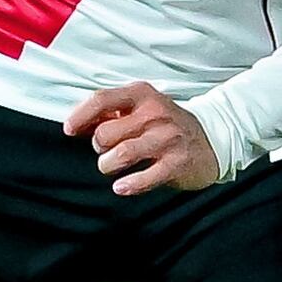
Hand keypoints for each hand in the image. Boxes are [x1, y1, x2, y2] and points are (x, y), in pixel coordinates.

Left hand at [64, 81, 221, 195]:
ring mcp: (167, 139)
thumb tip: (77, 124)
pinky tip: (122, 186)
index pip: (101, 99)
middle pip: (105, 133)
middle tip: (107, 150)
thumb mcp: (142, 108)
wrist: (213, 139)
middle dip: (98, 146)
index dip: (80, 116)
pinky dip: (128, 184)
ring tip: (112, 167)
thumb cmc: (167, 124)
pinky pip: (144, 177)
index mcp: (142, 95)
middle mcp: (155, 114)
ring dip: (108, 165)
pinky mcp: (176, 163)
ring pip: (120, 154)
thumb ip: (111, 113)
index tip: (69, 130)